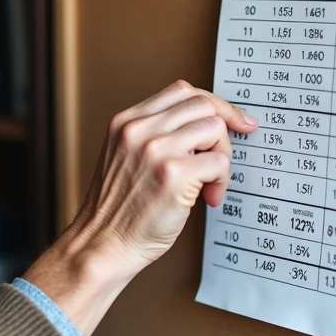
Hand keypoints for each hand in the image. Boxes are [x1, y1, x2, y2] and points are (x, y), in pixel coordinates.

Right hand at [23, 81, 256, 335]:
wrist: (102, 244)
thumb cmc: (117, 210)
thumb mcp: (124, 157)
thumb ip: (154, 135)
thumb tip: (202, 127)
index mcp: (125, 122)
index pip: (181, 91)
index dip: (212, 105)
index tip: (232, 119)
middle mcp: (138, 130)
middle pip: (202, 104)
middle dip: (222, 130)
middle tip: (219, 159)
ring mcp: (155, 150)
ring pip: (215, 128)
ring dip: (222, 157)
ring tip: (209, 183)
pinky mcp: (173, 175)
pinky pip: (218, 163)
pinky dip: (221, 181)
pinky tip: (208, 197)